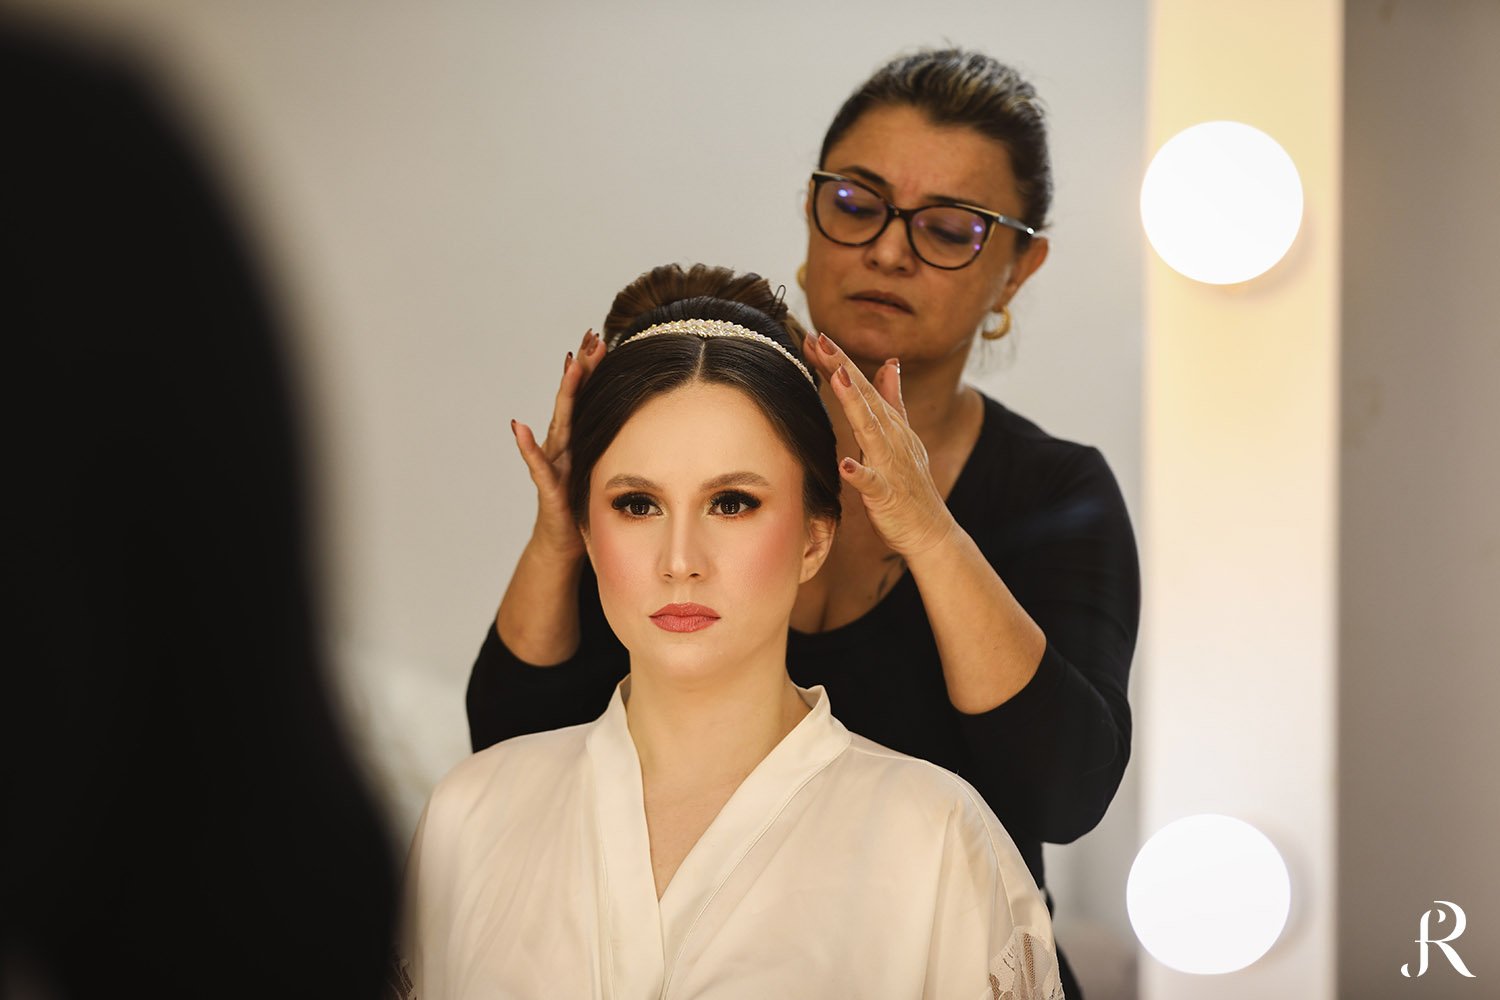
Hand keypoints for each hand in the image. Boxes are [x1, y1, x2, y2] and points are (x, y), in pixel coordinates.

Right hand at [510, 329, 605, 559]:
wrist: (565, 539)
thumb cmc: (584, 500)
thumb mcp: (604, 466)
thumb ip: (613, 443)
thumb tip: (640, 419)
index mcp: (579, 438)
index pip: (586, 397)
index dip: (591, 368)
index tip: (599, 336)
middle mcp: (562, 444)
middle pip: (572, 400)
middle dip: (581, 368)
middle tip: (589, 337)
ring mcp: (553, 462)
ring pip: (559, 422)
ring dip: (564, 393)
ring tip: (568, 365)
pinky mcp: (548, 486)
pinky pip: (537, 465)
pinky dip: (527, 446)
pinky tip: (519, 427)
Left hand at [800, 331, 957, 559]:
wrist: (930, 530)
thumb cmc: (909, 485)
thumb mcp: (902, 436)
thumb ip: (892, 400)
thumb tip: (890, 364)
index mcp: (890, 424)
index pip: (861, 386)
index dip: (839, 360)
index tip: (816, 336)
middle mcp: (891, 438)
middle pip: (863, 397)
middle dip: (842, 367)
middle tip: (820, 340)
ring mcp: (891, 464)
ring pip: (870, 429)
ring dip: (854, 403)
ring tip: (837, 377)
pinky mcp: (887, 494)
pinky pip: (872, 483)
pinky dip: (859, 473)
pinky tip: (845, 465)